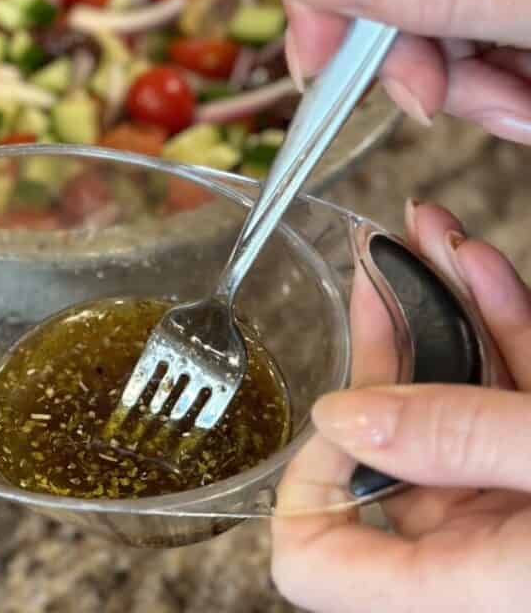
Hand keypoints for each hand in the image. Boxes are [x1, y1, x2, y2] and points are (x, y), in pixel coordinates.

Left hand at [271, 201, 530, 612]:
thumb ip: (459, 439)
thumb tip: (340, 414)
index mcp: (458, 584)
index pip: (314, 559)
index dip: (305, 482)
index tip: (338, 405)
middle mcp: (478, 550)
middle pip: (386, 447)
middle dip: (386, 343)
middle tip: (376, 265)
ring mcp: (516, 503)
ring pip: (454, 402)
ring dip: (443, 310)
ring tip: (429, 237)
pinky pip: (511, 390)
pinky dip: (497, 324)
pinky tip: (474, 264)